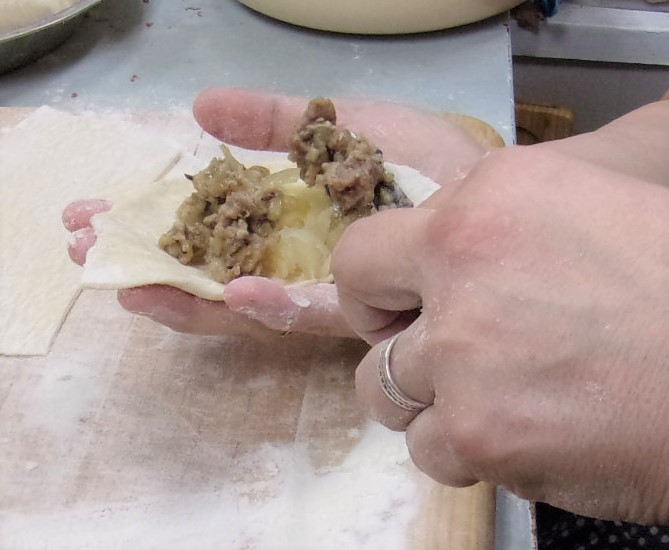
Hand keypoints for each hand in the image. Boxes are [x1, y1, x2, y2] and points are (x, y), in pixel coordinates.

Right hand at [64, 88, 487, 337]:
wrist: (490, 194)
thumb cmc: (422, 158)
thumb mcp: (339, 124)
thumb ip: (275, 122)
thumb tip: (198, 109)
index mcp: (284, 219)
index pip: (205, 225)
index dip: (155, 219)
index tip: (98, 209)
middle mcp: (291, 259)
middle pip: (206, 266)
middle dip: (147, 257)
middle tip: (84, 245)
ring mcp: (319, 290)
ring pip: (237, 302)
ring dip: (179, 291)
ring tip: (121, 279)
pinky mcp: (356, 314)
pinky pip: (299, 314)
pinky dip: (261, 306)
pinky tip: (225, 292)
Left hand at [332, 93, 668, 521]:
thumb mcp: (586, 208)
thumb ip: (495, 221)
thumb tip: (435, 246)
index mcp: (492, 195)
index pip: (373, 245)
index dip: (385, 284)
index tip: (410, 305)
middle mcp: (463, 259)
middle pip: (361, 306)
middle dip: (388, 335)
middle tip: (435, 353)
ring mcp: (463, 349)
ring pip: (383, 389)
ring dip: (426, 400)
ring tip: (487, 399)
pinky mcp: (481, 429)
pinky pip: (430, 449)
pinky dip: (465, 450)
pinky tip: (519, 435)